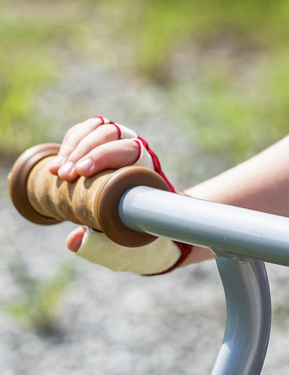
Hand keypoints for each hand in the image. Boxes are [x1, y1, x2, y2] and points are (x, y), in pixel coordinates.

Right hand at [47, 116, 183, 269]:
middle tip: (65, 175)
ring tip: (58, 172)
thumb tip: (72, 241)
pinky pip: (84, 131)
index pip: (129, 149)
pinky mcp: (100, 142)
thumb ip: (98, 245)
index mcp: (145, 168)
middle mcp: (133, 149)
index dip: (105, 155)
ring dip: (74, 146)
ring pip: (97, 128)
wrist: (135, 220)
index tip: (82, 172)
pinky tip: (56, 164)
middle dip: (84, 151)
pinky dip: (69, 144)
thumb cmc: (128, 233)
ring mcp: (117, 142)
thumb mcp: (119, 244)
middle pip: (110, 133)